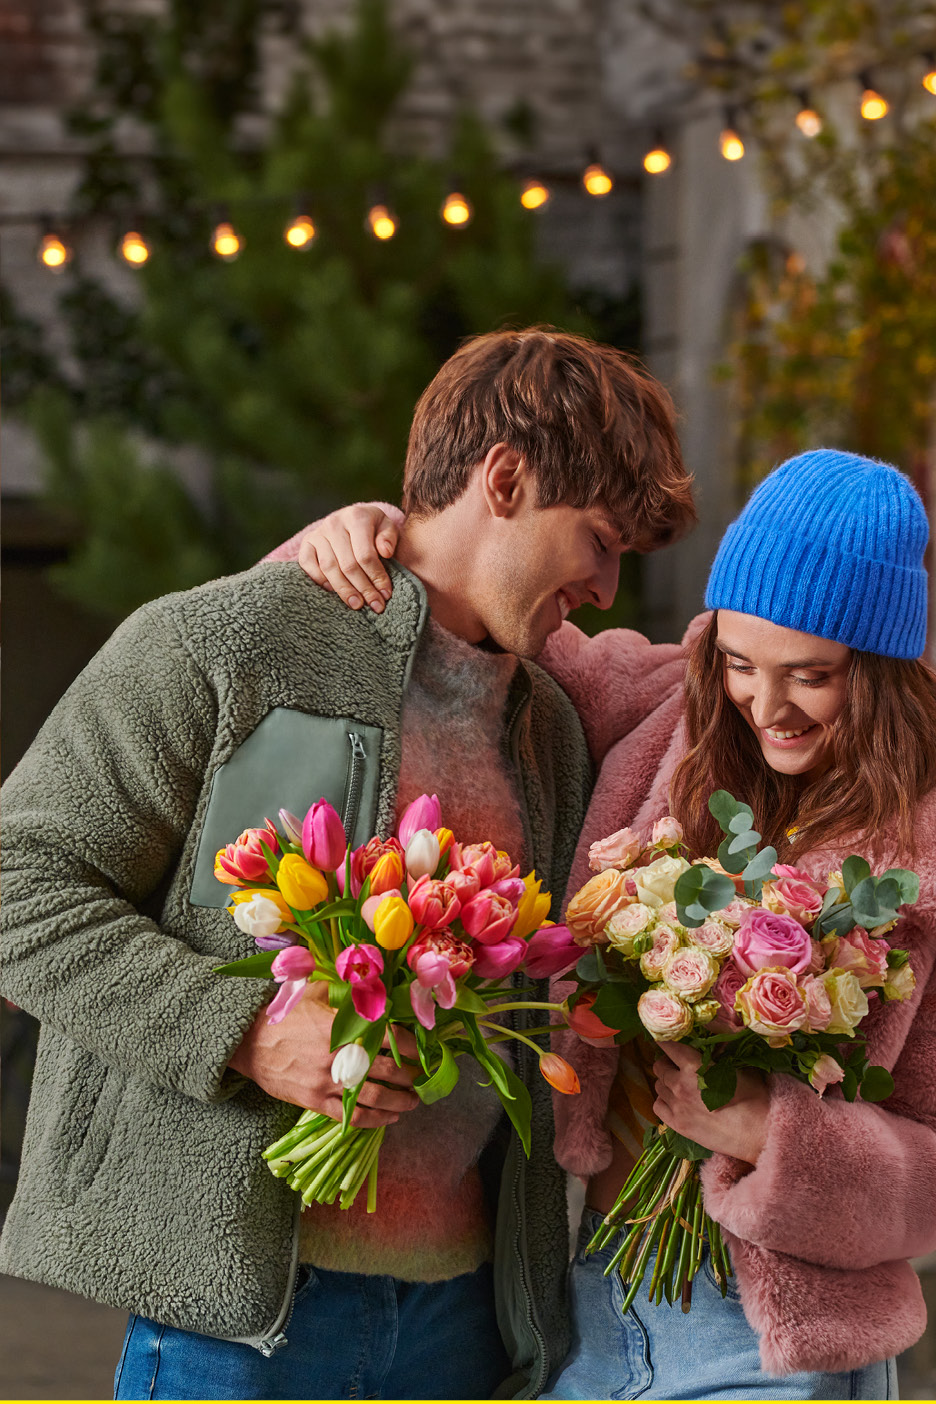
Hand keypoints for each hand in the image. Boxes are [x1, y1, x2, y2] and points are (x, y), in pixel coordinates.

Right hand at [229, 980, 419, 1126]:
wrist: (248, 1042)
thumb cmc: (283, 1016)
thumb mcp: (315, 994)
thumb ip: (345, 995)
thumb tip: (374, 992)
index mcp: (341, 1027)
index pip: (388, 1037)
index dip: (411, 1046)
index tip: (422, 1051)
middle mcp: (338, 1056)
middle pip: (387, 1070)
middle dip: (409, 1076)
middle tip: (420, 1078)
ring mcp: (327, 1082)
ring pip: (374, 1098)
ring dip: (399, 1102)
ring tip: (411, 1102)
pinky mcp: (315, 1102)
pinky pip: (352, 1116)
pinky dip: (375, 1120)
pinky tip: (389, 1118)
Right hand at [298, 504, 399, 612]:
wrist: (350, 518)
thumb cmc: (372, 527)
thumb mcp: (386, 527)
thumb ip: (389, 538)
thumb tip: (386, 552)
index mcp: (356, 517)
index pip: (365, 554)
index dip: (376, 577)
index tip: (385, 593)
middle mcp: (334, 523)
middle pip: (348, 564)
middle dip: (363, 588)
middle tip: (375, 605)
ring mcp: (318, 533)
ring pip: (329, 567)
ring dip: (344, 589)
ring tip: (356, 604)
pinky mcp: (306, 542)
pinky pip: (307, 564)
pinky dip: (319, 579)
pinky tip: (333, 592)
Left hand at [652, 1041, 769, 1166]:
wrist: (758, 1134)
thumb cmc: (754, 1099)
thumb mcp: (738, 1069)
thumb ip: (720, 1057)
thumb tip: (715, 1047)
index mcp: (694, 1066)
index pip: (668, 1046)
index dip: (666, 1041)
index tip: (667, 1041)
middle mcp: (680, 1084)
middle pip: (659, 1066)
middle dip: (666, 1062)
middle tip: (676, 1064)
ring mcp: (677, 1106)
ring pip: (658, 1086)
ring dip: (665, 1082)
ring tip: (678, 1084)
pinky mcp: (677, 1125)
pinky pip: (658, 1107)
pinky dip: (663, 1101)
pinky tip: (675, 1101)